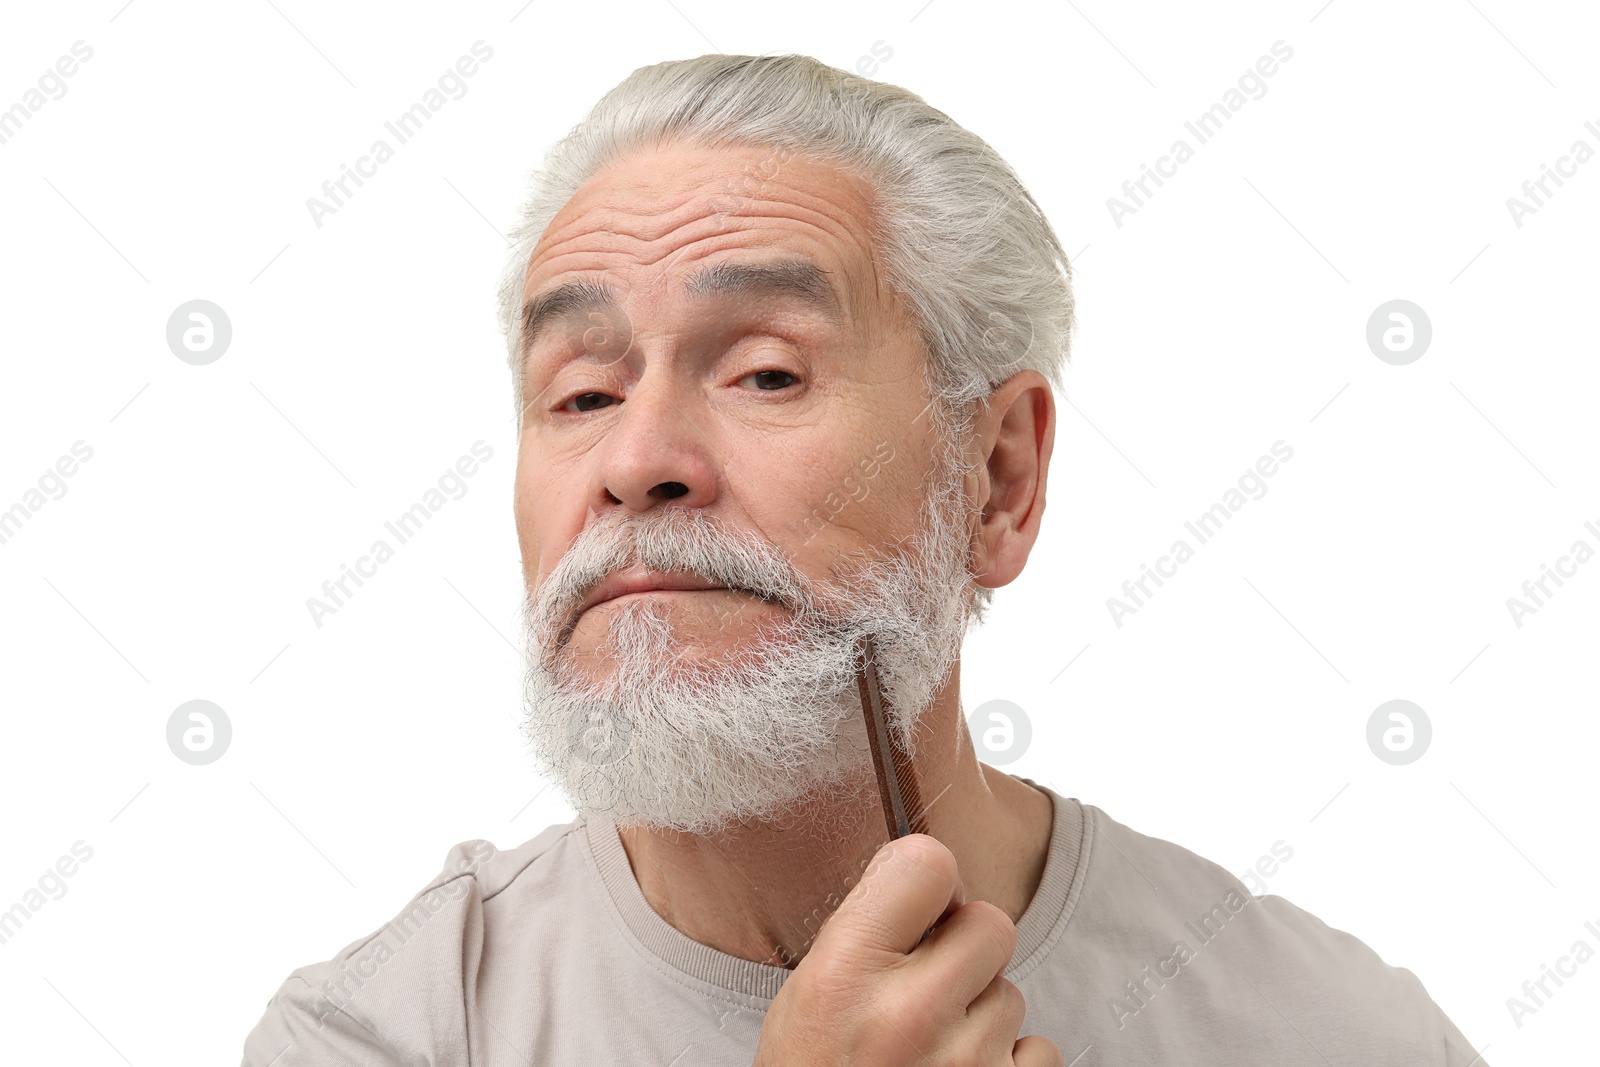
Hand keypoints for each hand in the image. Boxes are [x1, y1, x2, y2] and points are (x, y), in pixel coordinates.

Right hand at [753, 833, 1062, 1065]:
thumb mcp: (807, 999)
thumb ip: (866, 934)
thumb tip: (934, 879)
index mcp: (845, 973)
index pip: (927, 863)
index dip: (928, 883)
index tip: (920, 910)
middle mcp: (908, 1015)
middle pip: (992, 924)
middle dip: (966, 950)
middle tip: (926, 989)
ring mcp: (965, 1066)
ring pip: (1012, 993)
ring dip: (981, 1017)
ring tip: (930, 1055)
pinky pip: (1039, 1052)